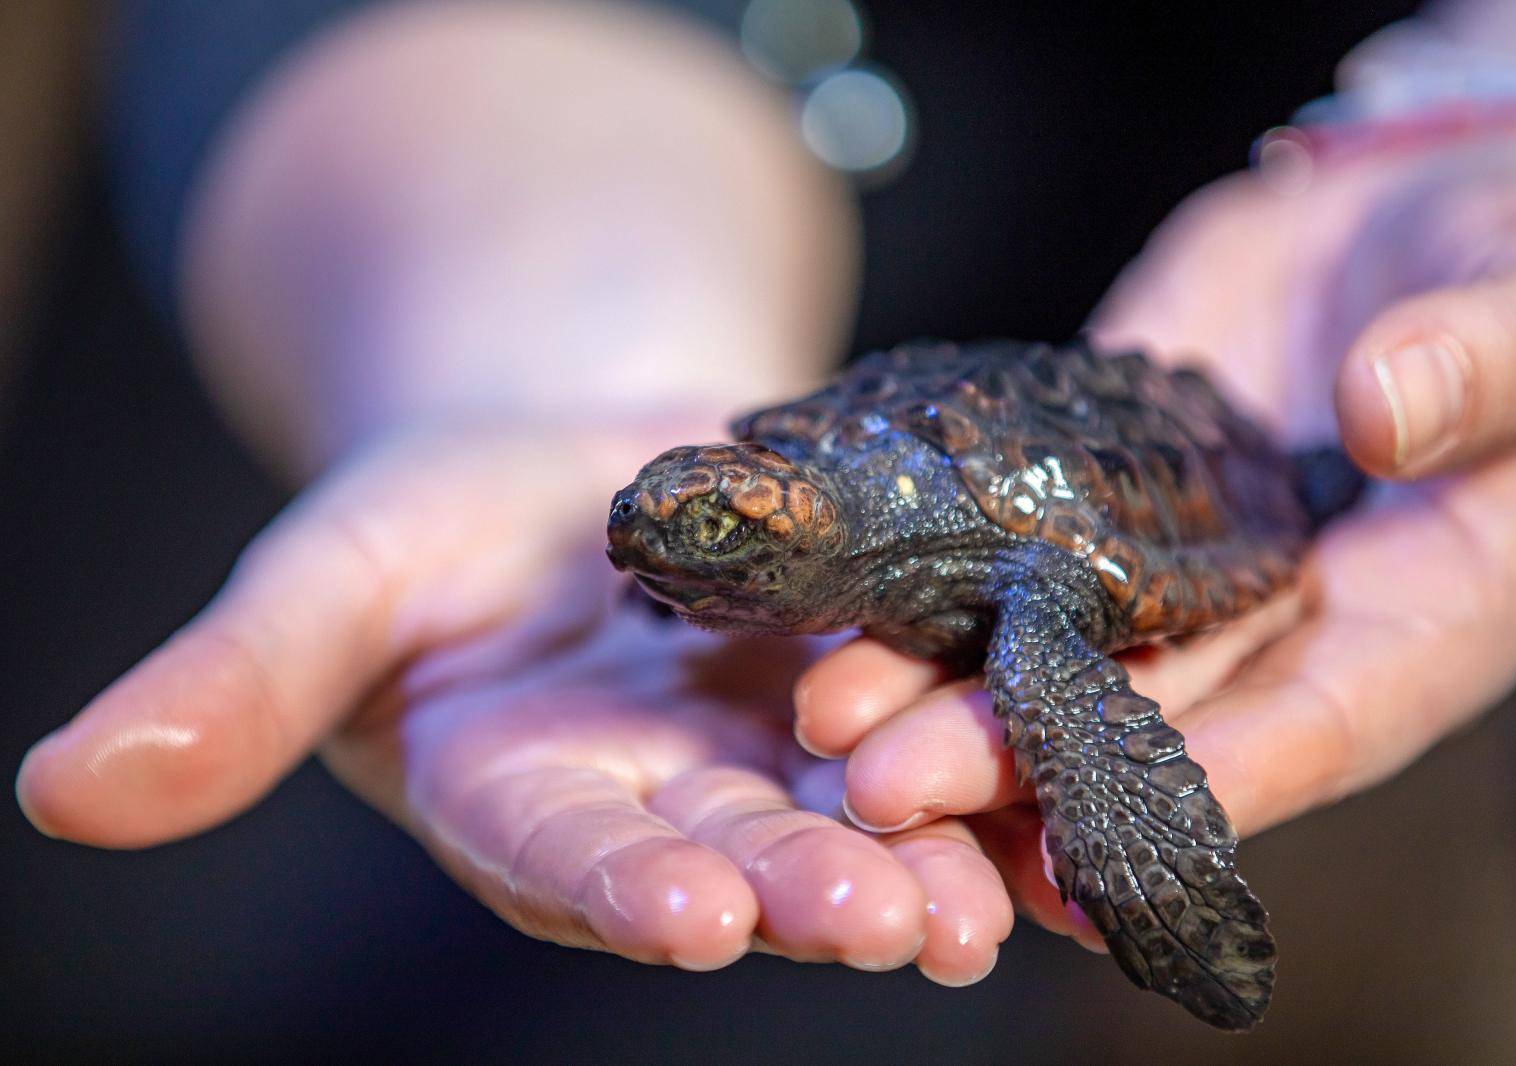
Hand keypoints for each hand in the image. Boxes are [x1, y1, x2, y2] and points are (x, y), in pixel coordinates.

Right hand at [15, 420, 1027, 982]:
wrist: (584, 444)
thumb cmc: (439, 510)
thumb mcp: (328, 569)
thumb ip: (231, 686)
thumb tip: (62, 792)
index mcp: (524, 796)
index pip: (564, 858)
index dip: (621, 885)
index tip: (685, 910)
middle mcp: (659, 806)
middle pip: (730, 859)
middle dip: (802, 891)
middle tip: (888, 919)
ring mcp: (769, 760)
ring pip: (845, 820)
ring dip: (918, 858)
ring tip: (986, 895)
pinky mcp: (862, 692)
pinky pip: (928, 731)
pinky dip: (983, 759)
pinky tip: (1050, 779)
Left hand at [794, 135, 1515, 940]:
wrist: (1427, 210)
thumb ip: (1495, 364)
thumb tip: (1388, 410)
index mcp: (1430, 612)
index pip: (1317, 725)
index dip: (1204, 787)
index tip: (1090, 850)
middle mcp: (1287, 612)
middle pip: (1151, 712)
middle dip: (1015, 756)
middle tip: (885, 787)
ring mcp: (1182, 550)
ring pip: (1058, 639)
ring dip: (940, 686)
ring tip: (826, 713)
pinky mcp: (1104, 476)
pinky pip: (1017, 532)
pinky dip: (932, 569)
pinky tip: (840, 593)